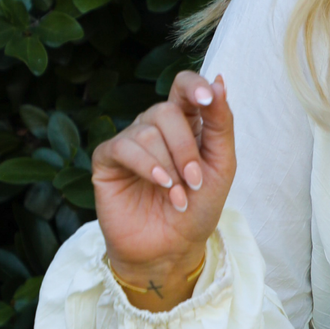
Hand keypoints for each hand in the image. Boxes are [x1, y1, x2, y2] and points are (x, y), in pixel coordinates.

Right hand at [92, 72, 235, 310]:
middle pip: (167, 111)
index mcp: (185, 124)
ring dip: (170, 168)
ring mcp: (130, 142)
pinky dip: (147, 166)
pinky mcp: (107, 160)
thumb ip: (221, 124)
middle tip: (195, 183)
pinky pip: (124, 147)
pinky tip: (161, 185)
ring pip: (148, 131)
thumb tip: (218, 80)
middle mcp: (155, 128)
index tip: (209, 97)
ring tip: (178, 197)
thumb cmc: (198, 208)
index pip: (184, 87)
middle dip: (186, 149)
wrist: (172, 248)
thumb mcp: (221, 166)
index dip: (195, 86)